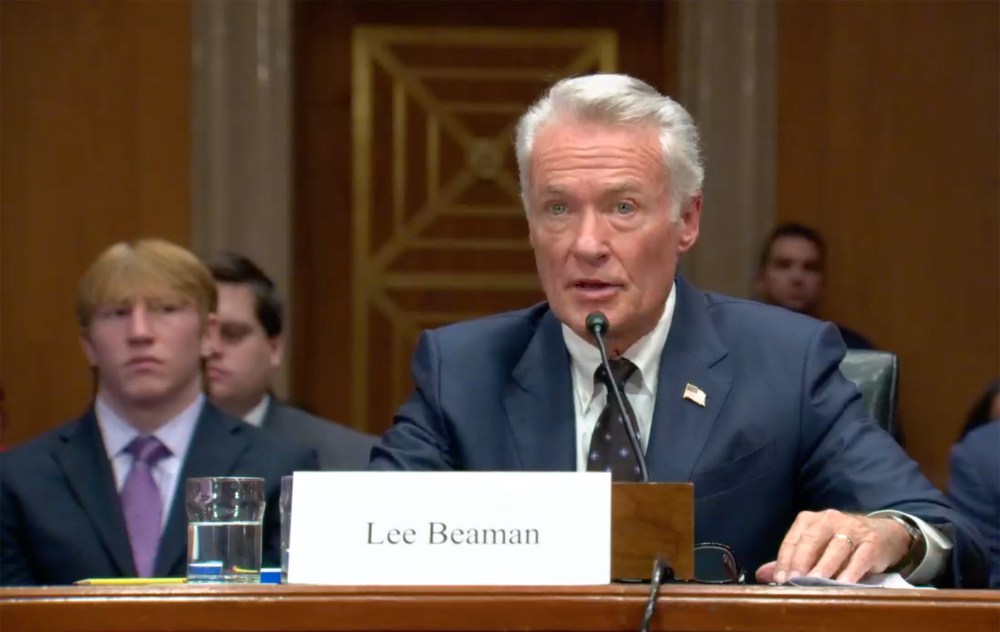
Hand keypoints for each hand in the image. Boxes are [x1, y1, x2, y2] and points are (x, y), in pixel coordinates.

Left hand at [756, 509, 912, 583]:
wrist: (884, 533)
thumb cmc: (842, 542)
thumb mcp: (816, 547)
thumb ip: (791, 560)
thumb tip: (763, 575)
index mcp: (810, 520)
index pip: (793, 540)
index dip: (784, 560)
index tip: (778, 580)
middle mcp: (829, 519)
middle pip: (811, 540)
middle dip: (801, 561)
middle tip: (793, 581)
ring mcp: (852, 528)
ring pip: (835, 548)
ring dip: (824, 567)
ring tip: (814, 583)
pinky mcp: (872, 541)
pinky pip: (859, 557)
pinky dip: (851, 571)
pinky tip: (843, 584)